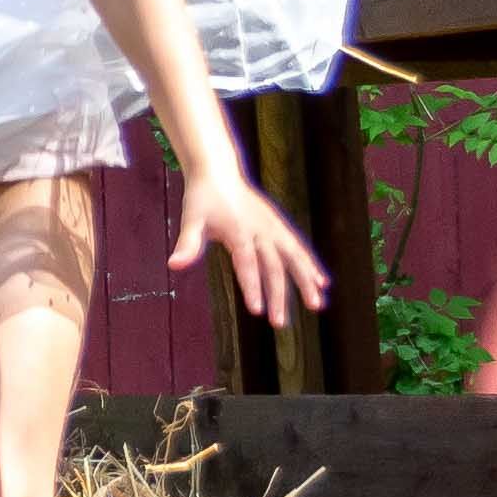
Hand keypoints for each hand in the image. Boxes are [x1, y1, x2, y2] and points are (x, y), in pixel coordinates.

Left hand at [171, 163, 333, 326]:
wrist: (218, 171)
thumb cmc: (202, 199)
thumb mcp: (191, 218)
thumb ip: (187, 243)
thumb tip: (174, 266)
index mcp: (240, 230)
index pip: (247, 263)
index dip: (252, 286)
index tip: (257, 311)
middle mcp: (261, 230)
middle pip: (273, 266)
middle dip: (278, 296)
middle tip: (279, 324)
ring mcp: (273, 227)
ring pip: (294, 257)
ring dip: (306, 281)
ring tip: (317, 305)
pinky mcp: (279, 226)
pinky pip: (298, 248)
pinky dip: (310, 264)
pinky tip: (322, 283)